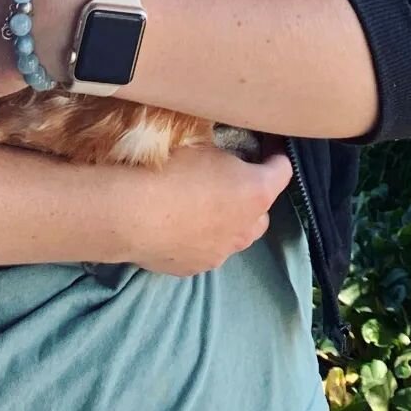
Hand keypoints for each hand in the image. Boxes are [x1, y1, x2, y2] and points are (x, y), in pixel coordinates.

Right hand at [124, 147, 292, 276]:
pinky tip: (176, 225)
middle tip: (228, 180)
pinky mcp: (193, 268)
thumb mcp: (200, 143)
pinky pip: (206, 250)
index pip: (282, 172)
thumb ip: (221, 150)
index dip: (275, 157)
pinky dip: (200, 238)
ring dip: (228, 222)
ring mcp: (220, 253)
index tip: (264, 148)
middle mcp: (245, 228)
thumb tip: (222, 150)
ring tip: (200, 206)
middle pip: (261, 212)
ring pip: (235, 236)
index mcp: (255, 192)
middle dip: (251, 197)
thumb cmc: (167, 167)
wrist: (127, 211)